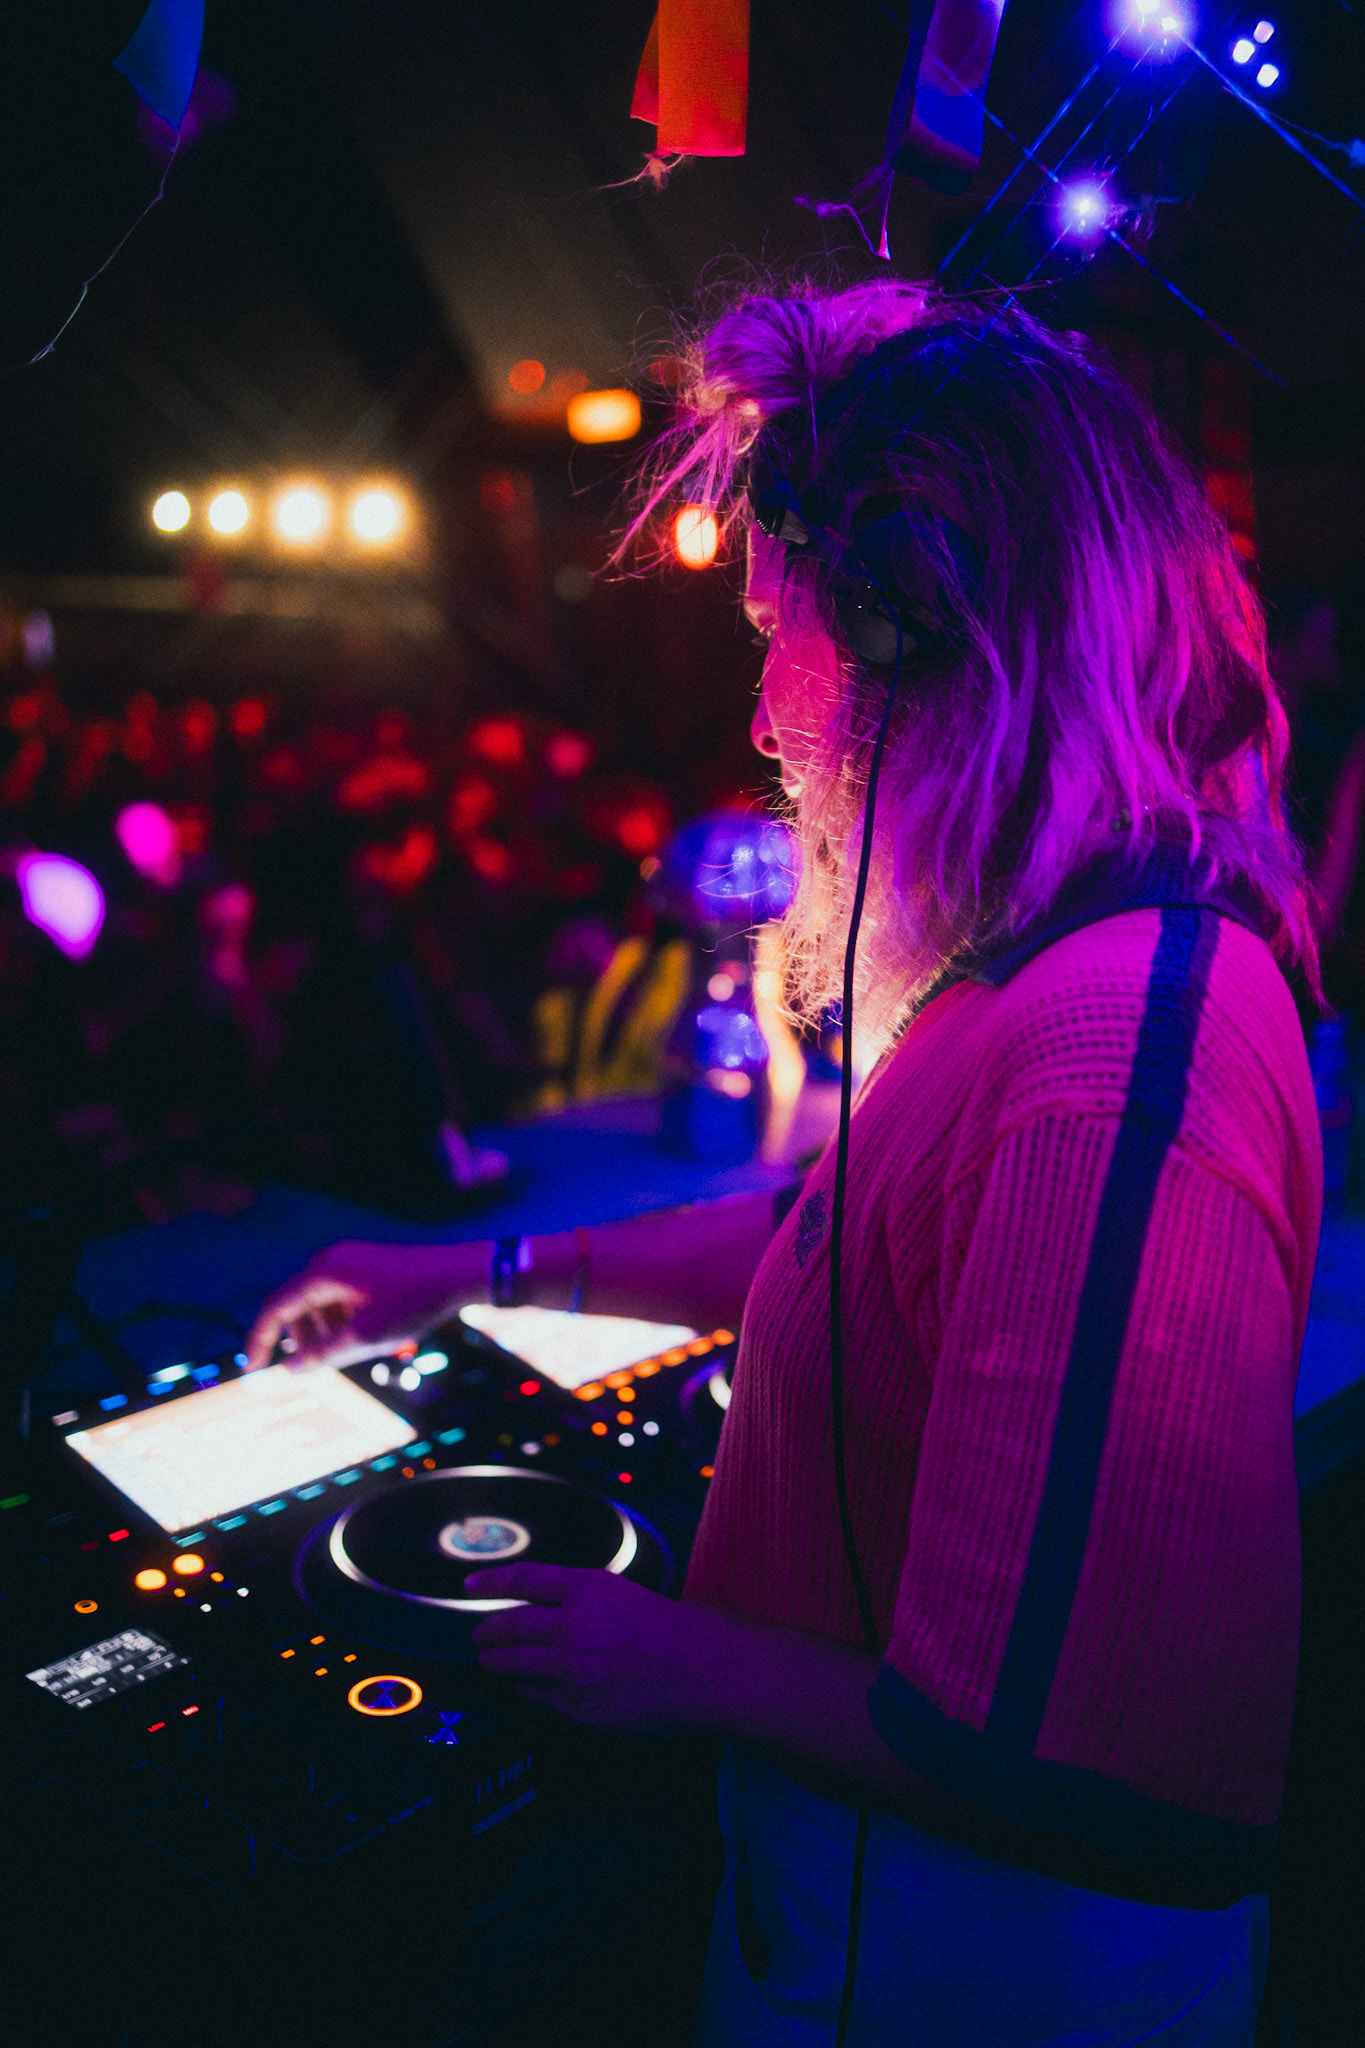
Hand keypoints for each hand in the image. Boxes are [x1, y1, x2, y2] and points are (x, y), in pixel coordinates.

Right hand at [244, 1238, 482, 1371]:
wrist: (461, 1273)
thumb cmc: (414, 1302)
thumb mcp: (365, 1336)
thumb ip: (323, 1353)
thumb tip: (290, 1369)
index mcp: (322, 1272)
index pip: (275, 1308)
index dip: (259, 1341)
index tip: (252, 1370)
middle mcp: (329, 1261)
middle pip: (296, 1307)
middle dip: (304, 1340)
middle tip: (325, 1365)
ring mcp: (348, 1261)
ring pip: (319, 1305)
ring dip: (325, 1332)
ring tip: (356, 1348)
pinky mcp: (364, 1267)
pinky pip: (338, 1298)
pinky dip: (341, 1320)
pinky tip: (366, 1334)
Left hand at [469, 1564, 706, 1730]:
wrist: (702, 1672)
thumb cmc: (669, 1631)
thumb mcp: (619, 1593)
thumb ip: (575, 1596)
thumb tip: (533, 1605)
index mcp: (587, 1589)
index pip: (523, 1580)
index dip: (491, 1583)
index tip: (470, 1588)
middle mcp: (573, 1626)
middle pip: (508, 1626)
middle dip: (486, 1632)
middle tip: (479, 1635)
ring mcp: (572, 1669)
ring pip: (513, 1666)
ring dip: (497, 1663)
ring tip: (491, 1661)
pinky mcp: (576, 1707)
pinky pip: (535, 1698)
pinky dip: (527, 1690)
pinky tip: (527, 1687)